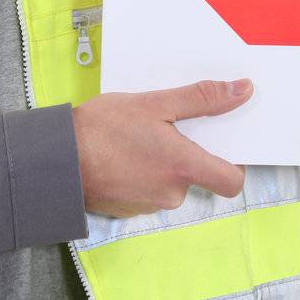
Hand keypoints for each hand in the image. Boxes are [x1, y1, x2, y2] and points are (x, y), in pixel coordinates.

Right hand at [72, 78, 252, 217]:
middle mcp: (171, 193)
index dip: (234, 162)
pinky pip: (147, 188)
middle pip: (196, 176)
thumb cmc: (102, 129)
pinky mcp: (128, 209)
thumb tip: (243, 91)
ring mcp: (149, 205)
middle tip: (164, 125)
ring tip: (135, 137)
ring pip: (169, 181)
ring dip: (160, 161)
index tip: (220, 141)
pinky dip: (141, 172)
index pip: (231, 181)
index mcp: (183, 168)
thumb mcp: (154, 103)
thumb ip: (202, 98)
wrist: (56, 159)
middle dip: (184, 152)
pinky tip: (122, 153)